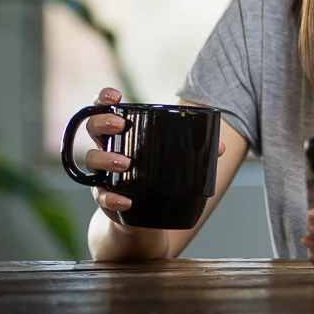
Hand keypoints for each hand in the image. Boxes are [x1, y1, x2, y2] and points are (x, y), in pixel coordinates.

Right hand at [84, 87, 226, 222]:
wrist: (146, 217)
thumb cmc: (158, 176)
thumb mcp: (175, 160)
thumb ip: (197, 151)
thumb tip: (221, 146)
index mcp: (122, 134)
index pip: (104, 109)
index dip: (103, 99)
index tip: (114, 96)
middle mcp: (107, 149)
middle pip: (92, 128)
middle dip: (102, 122)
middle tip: (119, 125)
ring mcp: (102, 173)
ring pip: (92, 160)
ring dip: (106, 158)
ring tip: (125, 162)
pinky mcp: (104, 198)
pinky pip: (102, 196)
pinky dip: (113, 197)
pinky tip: (126, 199)